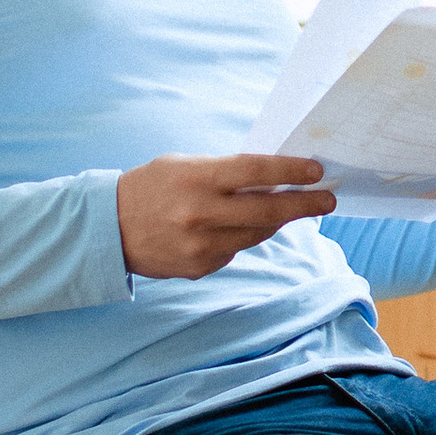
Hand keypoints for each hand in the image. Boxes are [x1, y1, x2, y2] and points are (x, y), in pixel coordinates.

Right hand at [118, 153, 334, 280]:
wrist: (108, 229)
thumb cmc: (152, 188)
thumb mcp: (185, 166)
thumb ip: (227, 172)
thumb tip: (274, 178)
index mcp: (198, 179)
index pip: (256, 171)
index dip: (291, 171)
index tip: (316, 171)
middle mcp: (202, 214)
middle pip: (268, 210)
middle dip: (304, 205)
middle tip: (327, 200)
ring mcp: (201, 245)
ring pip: (257, 233)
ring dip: (277, 221)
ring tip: (290, 210)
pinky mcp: (200, 268)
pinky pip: (235, 250)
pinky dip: (242, 237)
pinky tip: (233, 227)